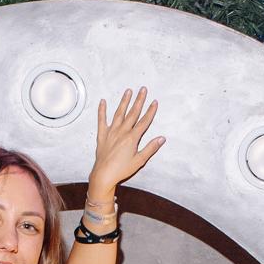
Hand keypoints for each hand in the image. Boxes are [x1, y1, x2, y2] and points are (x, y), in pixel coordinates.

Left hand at [87, 87, 163, 201]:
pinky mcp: (102, 135)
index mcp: (132, 138)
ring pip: (119, 113)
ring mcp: (111, 132)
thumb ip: (150, 148)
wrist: (104, 174)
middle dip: (139, 100)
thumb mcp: (140, 161)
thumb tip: (162, 139)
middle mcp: (122, 132)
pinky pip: (101, 120)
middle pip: (133, 113)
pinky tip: (103, 101)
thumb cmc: (122, 170)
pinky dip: (102, 110)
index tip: (155, 102)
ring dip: (124, 101)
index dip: (150, 111)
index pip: (144, 122)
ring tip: (128, 91)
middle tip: (143, 89)